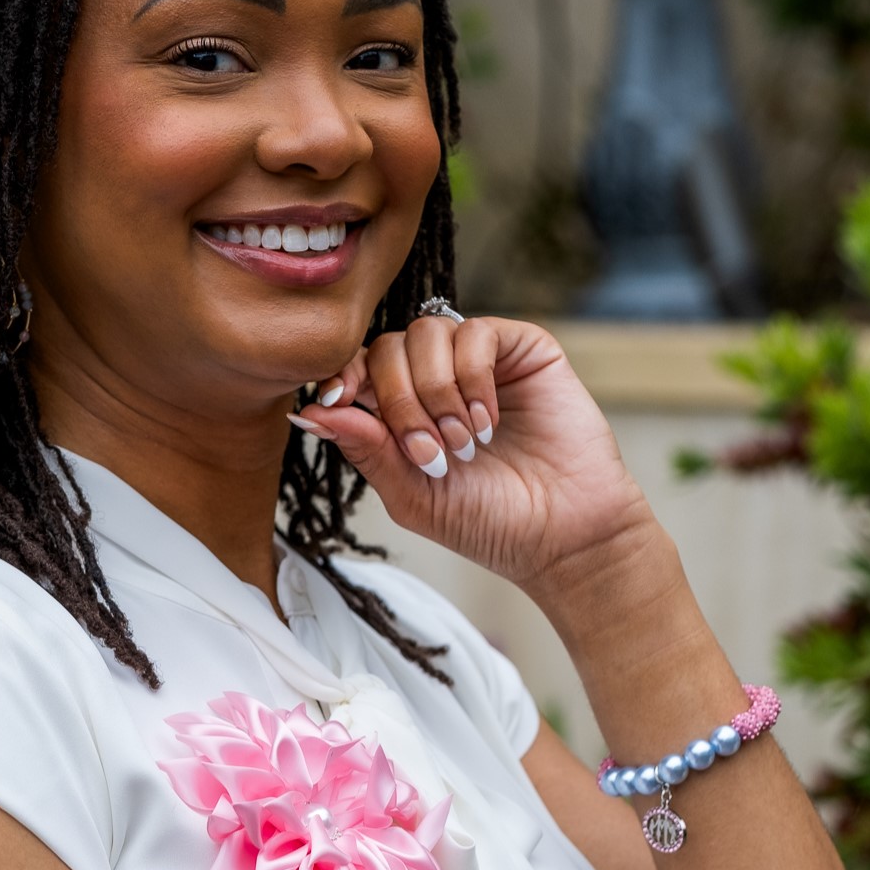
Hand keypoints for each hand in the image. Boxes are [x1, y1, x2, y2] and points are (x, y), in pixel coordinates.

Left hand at [291, 316, 662, 607]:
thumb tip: (307, 412)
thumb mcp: (411, 494)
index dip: (341, 374)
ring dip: (435, 391)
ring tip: (463, 443)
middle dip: (398, 400)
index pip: (358, 366)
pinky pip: (475, 333)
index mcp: (403, 410)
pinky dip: (472, 377)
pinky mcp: (523, 349)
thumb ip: (365, 449)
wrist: (562, 536)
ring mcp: (480, 360)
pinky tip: (487, 421)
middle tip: (430, 453)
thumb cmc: (488, 523)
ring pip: (426, 332)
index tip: (335, 398)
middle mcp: (438, 377)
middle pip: (387, 347)